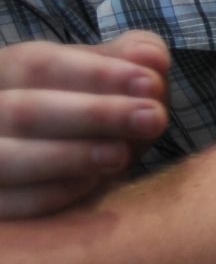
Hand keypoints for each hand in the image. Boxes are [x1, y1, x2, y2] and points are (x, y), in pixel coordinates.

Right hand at [0, 31, 169, 219]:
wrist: (58, 160)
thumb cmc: (85, 108)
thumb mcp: (103, 75)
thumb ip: (127, 59)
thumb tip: (151, 57)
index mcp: (6, 71)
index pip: (40, 65)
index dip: (97, 74)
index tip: (150, 83)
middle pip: (24, 111)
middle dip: (95, 114)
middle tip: (154, 118)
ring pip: (7, 160)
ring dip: (72, 157)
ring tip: (122, 154)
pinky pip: (10, 205)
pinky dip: (52, 194)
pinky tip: (94, 183)